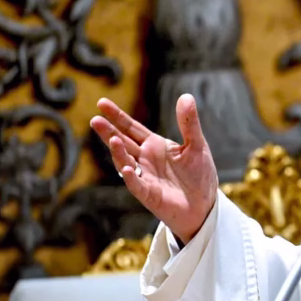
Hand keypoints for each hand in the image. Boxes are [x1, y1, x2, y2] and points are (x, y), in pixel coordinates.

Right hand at [90, 94, 217, 243]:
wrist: (205, 204)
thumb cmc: (199, 174)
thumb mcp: (197, 145)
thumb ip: (189, 123)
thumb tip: (186, 96)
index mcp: (154, 145)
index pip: (131, 128)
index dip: (117, 116)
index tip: (101, 103)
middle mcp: (145, 160)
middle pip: (123, 143)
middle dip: (109, 132)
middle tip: (95, 119)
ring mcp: (145, 177)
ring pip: (126, 162)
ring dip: (118, 152)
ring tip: (113, 139)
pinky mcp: (149, 195)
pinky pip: (137, 185)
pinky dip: (132, 177)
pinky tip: (128, 168)